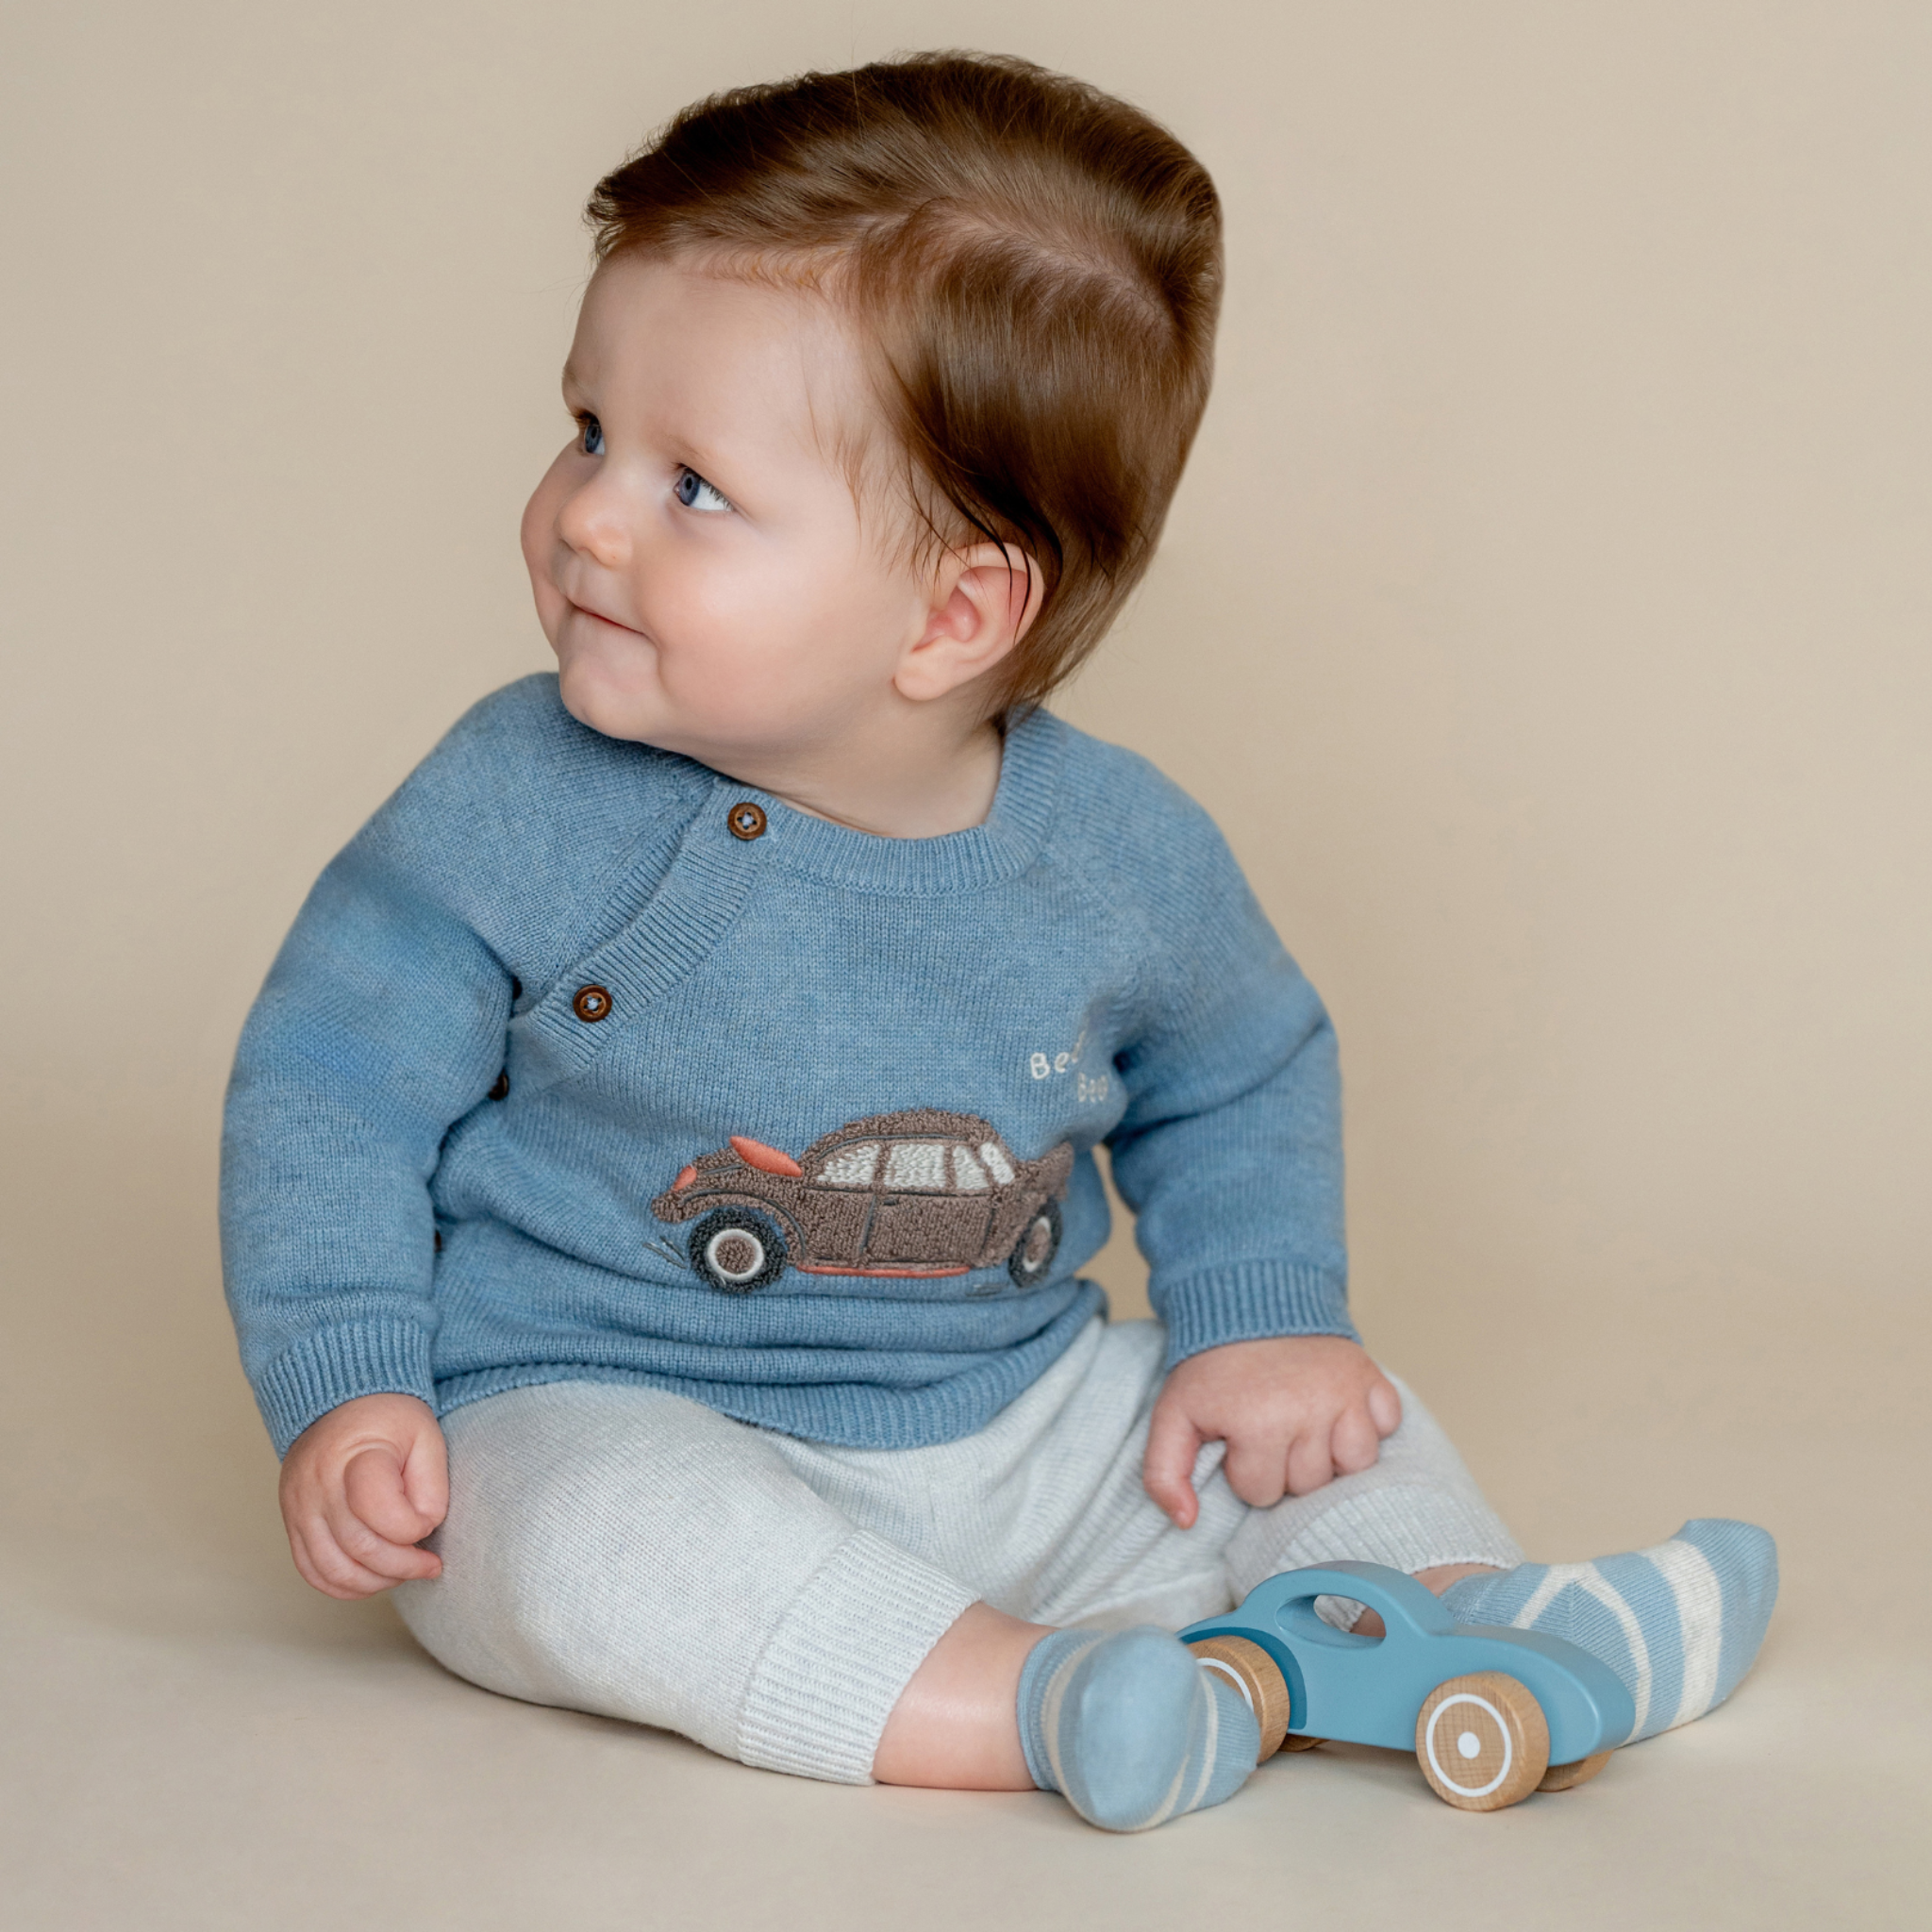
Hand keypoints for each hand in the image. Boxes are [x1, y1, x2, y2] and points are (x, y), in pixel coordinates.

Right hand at [278, 1393, 448, 1598]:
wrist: (341, 1403)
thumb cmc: (389, 1420)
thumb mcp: (426, 1436)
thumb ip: (432, 1486)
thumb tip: (424, 1532)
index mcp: (355, 1457)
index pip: (383, 1513)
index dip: (414, 1528)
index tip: (429, 1521)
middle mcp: (318, 1486)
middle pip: (359, 1548)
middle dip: (402, 1566)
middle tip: (429, 1564)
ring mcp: (299, 1508)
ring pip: (332, 1570)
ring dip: (374, 1583)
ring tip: (403, 1572)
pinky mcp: (292, 1523)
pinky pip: (310, 1571)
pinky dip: (343, 1585)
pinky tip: (373, 1578)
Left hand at [1142, 1335, 1401, 1528]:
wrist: (1248, 1302)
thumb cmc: (1212, 1367)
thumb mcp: (1172, 1414)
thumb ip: (1164, 1473)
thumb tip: (1186, 1521)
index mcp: (1259, 1424)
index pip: (1262, 1494)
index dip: (1245, 1471)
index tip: (1238, 1440)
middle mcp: (1309, 1412)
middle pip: (1310, 1485)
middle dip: (1287, 1466)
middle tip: (1270, 1430)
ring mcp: (1345, 1394)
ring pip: (1356, 1464)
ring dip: (1332, 1453)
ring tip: (1306, 1428)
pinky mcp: (1371, 1377)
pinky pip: (1388, 1424)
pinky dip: (1370, 1423)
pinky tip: (1339, 1411)